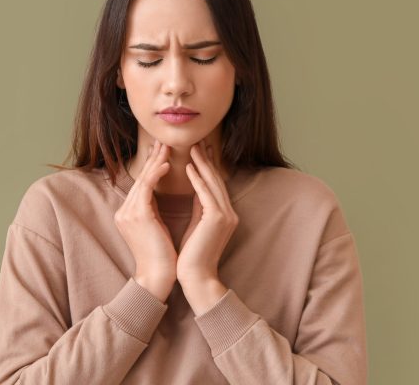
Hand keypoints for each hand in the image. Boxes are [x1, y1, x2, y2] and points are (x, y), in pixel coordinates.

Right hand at [113, 139, 176, 300]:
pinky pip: (146, 189)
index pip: (141, 184)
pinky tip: (166, 164)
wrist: (157, 276)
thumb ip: (155, 208)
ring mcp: (128, 213)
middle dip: (153, 158)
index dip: (152, 166)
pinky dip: (156, 175)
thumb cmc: (162, 255)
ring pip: (143, 180)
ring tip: (166, 146)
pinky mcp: (137, 216)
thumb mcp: (157, 226)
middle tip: (162, 140)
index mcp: (128, 214)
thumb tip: (161, 192)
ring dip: (156, 161)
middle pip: (140, 178)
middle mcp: (124, 211)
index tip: (162, 151)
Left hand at [177, 140, 238, 283]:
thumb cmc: (192, 255)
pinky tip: (189, 166)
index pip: (216, 184)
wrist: (196, 277)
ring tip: (193, 147)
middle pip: (217, 179)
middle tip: (199, 140)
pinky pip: (206, 194)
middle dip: (207, 159)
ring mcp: (225, 216)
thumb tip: (196, 187)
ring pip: (213, 183)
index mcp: (225, 214)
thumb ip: (200, 206)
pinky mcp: (216, 219)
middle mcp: (229, 213)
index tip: (201, 149)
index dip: (209, 165)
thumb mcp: (197, 224)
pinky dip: (198, 179)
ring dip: (202, 163)